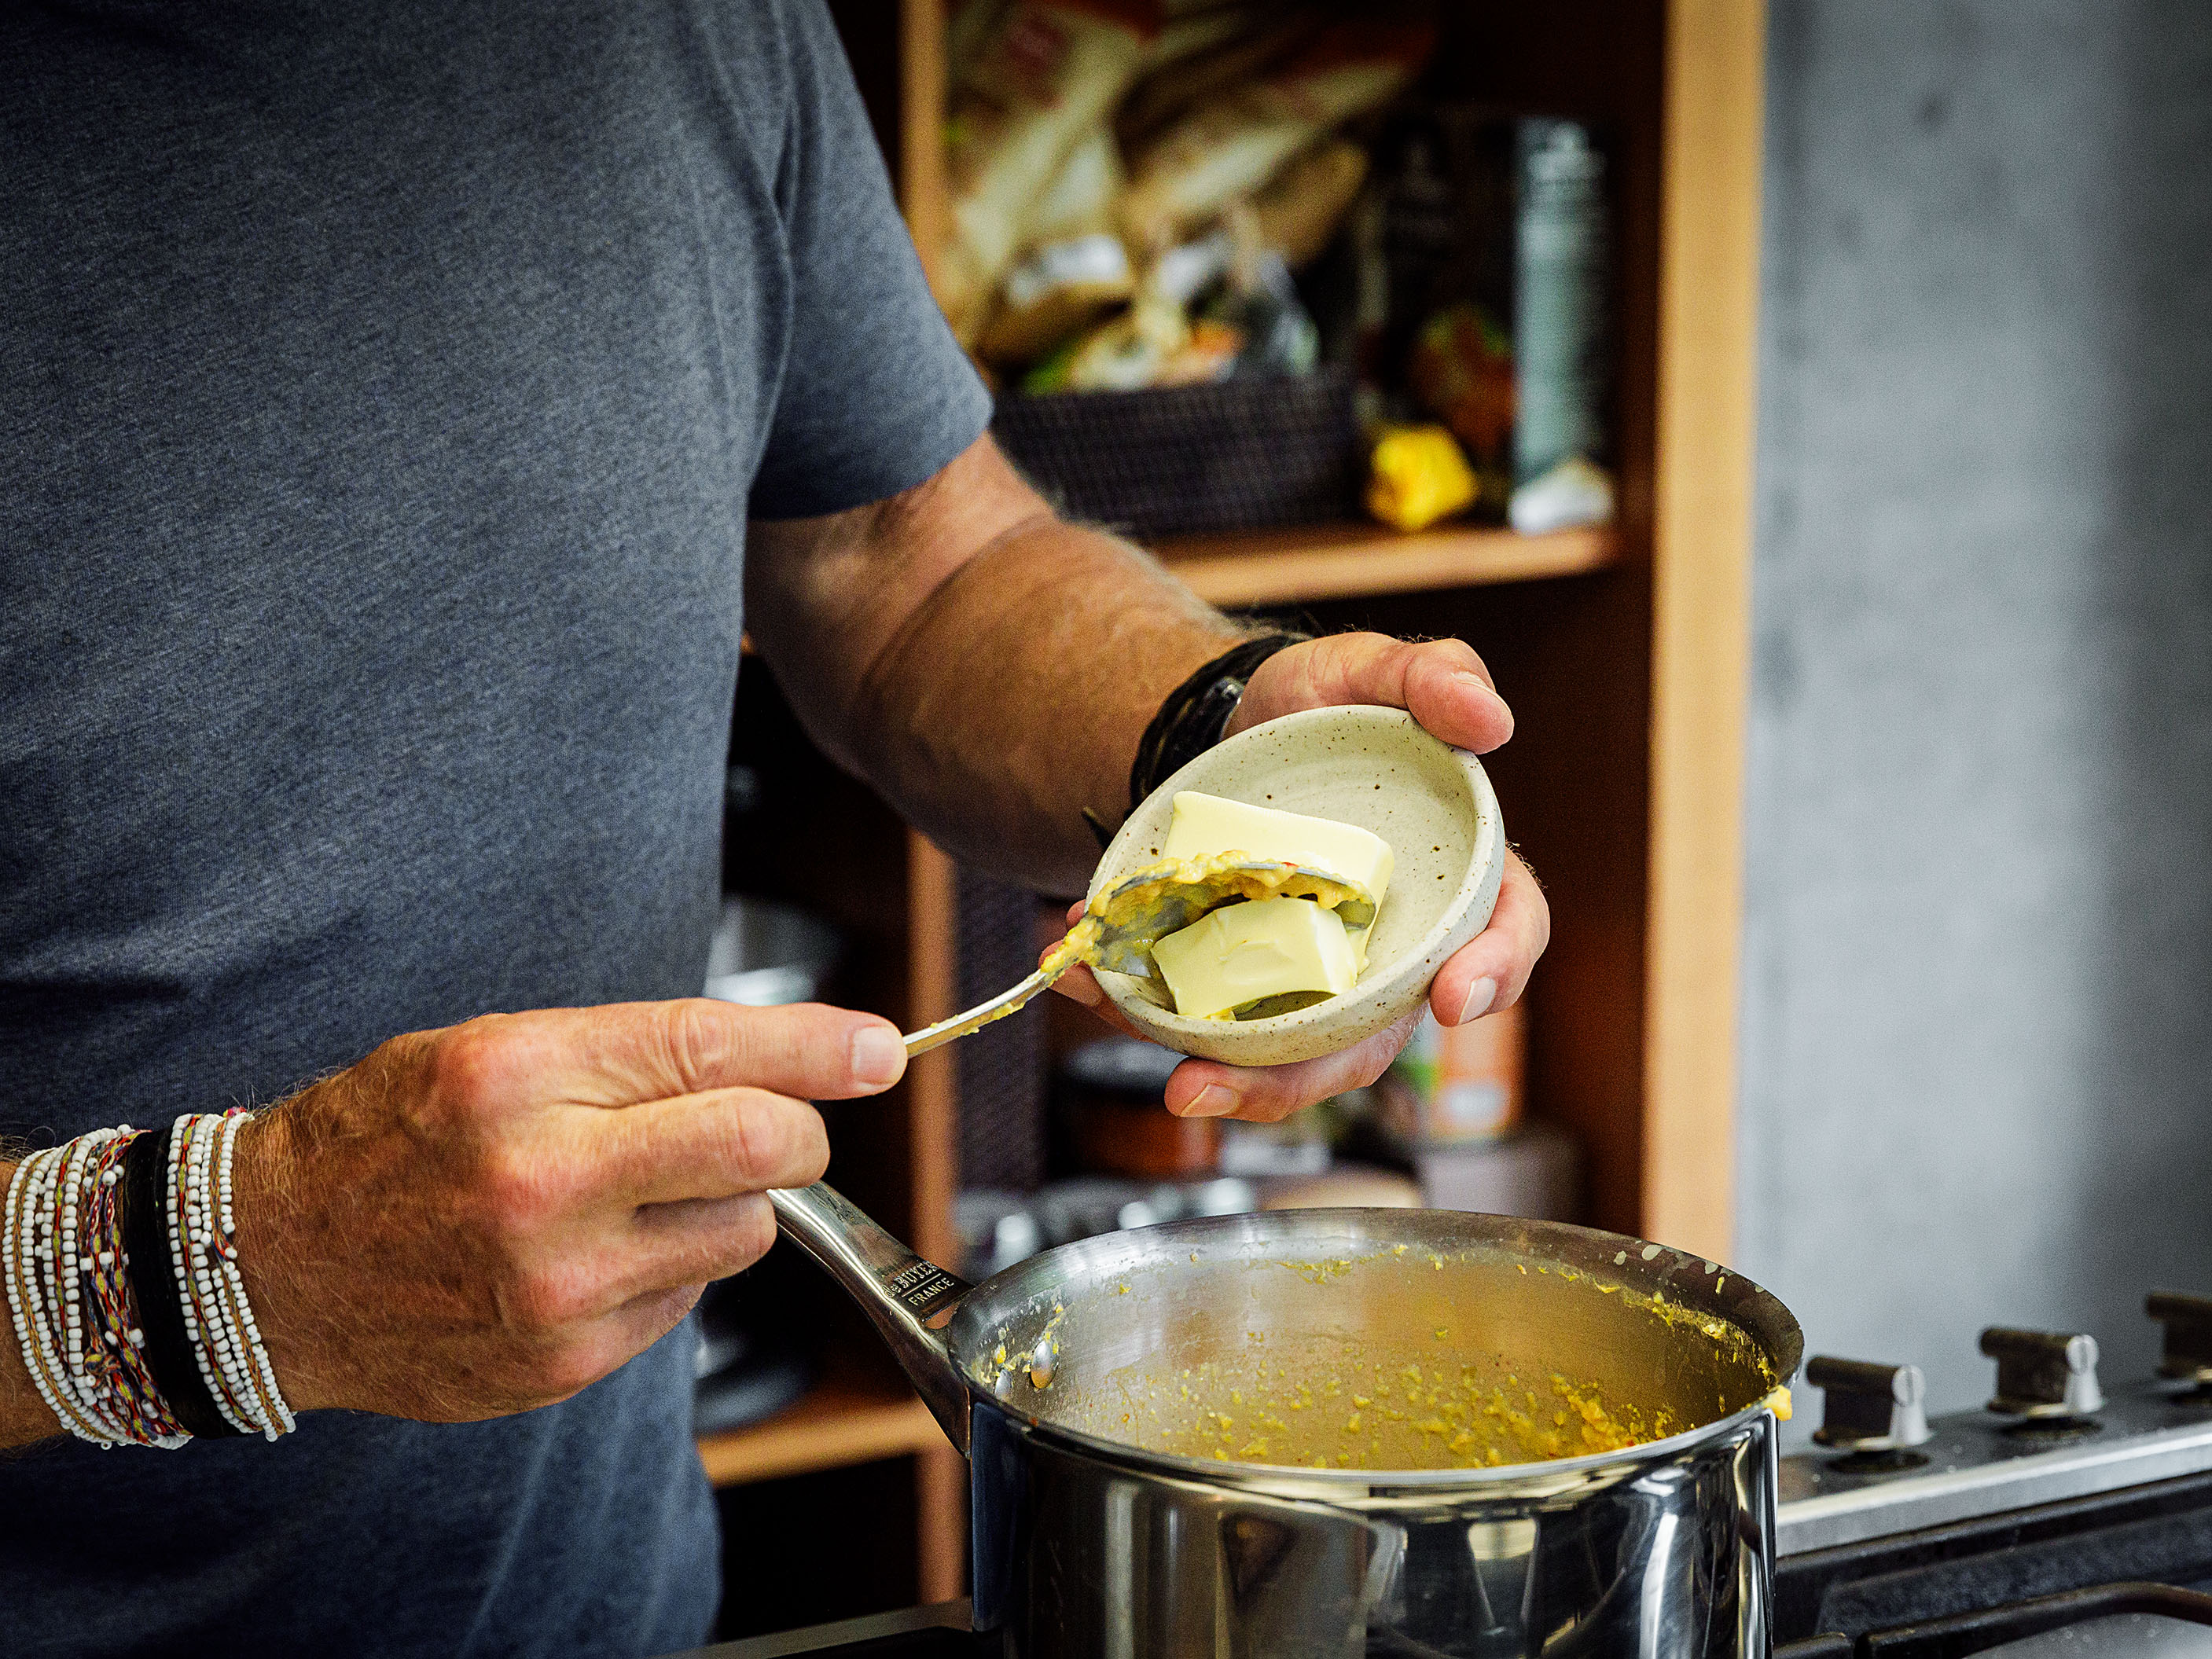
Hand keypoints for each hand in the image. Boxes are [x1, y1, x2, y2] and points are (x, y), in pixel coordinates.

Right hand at [232, 999, 905, 1419]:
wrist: (268, 1266)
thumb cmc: (385, 1140)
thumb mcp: (491, 1051)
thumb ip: (634, 1053)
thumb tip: (785, 1060)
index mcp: (518, 1076)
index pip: (713, 1048)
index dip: (819, 1048)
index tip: (879, 1049)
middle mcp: (540, 1179)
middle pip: (760, 1146)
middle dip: (798, 1131)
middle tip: (782, 1126)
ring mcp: (555, 1282)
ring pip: (742, 1234)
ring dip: (725, 1208)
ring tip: (637, 1194)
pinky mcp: (564, 1358)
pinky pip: (687, 1301)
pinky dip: (667, 1270)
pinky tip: (592, 1254)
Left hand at [1053, 632, 1549, 1122]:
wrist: (1220, 725)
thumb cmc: (1318, 706)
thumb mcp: (1367, 671)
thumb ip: (1434, 677)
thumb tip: (1492, 720)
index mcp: (1453, 885)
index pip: (1505, 938)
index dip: (1493, 974)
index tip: (1451, 1001)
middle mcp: (1390, 954)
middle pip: (1372, 1041)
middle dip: (1296, 1082)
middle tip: (1210, 1081)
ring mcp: (1313, 980)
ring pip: (1285, 1059)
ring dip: (1217, 1074)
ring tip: (1150, 1057)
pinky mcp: (1243, 985)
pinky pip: (1205, 1020)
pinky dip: (1140, 1010)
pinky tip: (1083, 979)